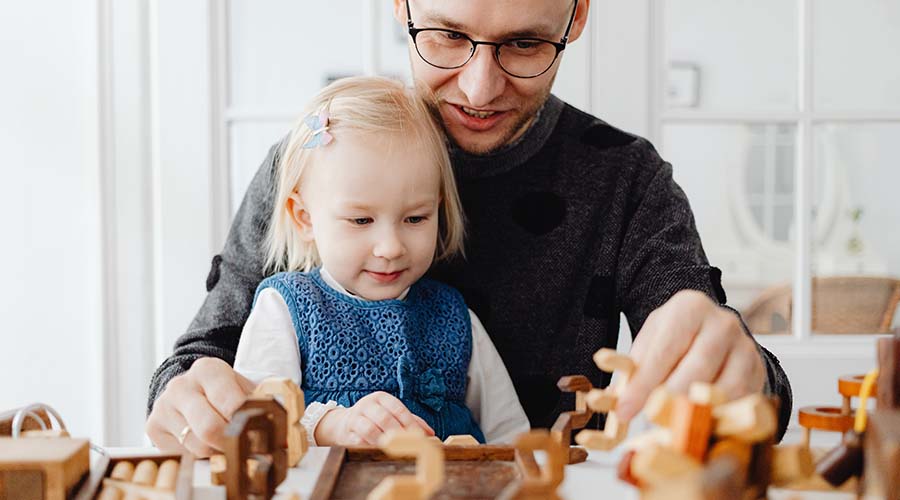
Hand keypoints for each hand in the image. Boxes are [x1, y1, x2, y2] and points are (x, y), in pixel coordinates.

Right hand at [146, 357, 255, 457]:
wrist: (188, 389)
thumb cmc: (223, 390)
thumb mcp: (242, 388)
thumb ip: (256, 402)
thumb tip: (276, 425)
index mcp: (208, 370)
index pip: (231, 403)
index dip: (246, 424)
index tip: (257, 435)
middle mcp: (181, 385)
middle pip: (210, 428)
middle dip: (230, 443)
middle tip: (242, 448)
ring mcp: (163, 406)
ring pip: (196, 446)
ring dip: (215, 452)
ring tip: (224, 445)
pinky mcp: (153, 426)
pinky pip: (181, 453)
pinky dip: (197, 456)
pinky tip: (204, 445)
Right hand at [314, 392, 434, 445]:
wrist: (343, 423)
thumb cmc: (374, 418)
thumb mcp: (391, 414)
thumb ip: (411, 421)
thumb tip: (430, 433)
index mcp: (381, 397)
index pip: (398, 409)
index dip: (409, 423)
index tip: (418, 437)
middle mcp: (367, 404)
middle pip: (385, 418)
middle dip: (397, 433)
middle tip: (407, 446)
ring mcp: (355, 416)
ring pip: (370, 429)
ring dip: (382, 441)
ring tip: (391, 449)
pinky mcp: (346, 431)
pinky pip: (358, 440)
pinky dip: (369, 446)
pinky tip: (376, 450)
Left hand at [616, 290, 766, 420]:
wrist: (714, 331)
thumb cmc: (677, 338)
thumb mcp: (652, 341)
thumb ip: (635, 366)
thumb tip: (617, 399)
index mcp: (689, 308)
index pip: (664, 351)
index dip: (643, 384)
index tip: (625, 410)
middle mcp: (722, 323)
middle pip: (696, 369)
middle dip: (670, 399)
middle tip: (651, 418)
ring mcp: (745, 346)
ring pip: (722, 388)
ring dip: (696, 410)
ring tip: (673, 423)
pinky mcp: (758, 370)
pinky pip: (740, 401)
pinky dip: (718, 416)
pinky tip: (699, 422)